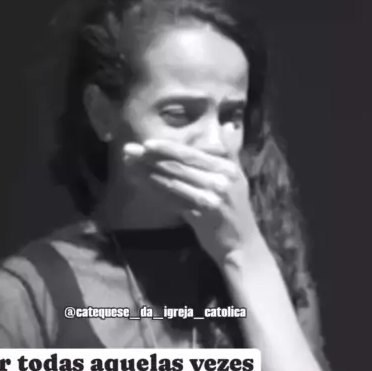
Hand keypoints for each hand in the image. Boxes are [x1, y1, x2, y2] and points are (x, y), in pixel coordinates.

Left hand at [124, 139, 264, 265]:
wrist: (242, 244)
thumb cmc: (236, 209)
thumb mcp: (238, 177)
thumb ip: (229, 152)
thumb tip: (227, 126)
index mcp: (227, 168)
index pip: (192, 154)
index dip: (167, 147)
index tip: (146, 143)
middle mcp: (219, 181)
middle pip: (178, 166)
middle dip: (151, 158)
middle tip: (129, 151)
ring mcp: (210, 199)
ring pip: (172, 183)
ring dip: (147, 173)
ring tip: (129, 166)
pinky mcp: (200, 217)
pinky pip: (172, 201)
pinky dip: (154, 192)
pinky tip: (140, 185)